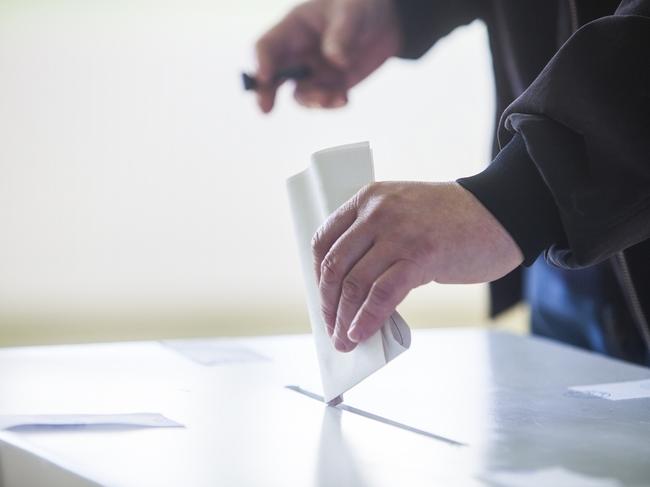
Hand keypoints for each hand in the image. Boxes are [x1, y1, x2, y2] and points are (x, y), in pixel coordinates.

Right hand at [254, 0, 401, 111]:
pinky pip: (324, 101)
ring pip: (300, 94)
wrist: (385, 22)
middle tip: (265, 109)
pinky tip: (346, 99)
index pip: (268, 46)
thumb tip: (335, 60)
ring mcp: (313, 72)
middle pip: (273, 75)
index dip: (262, 61)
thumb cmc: (361, 6)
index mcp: (294, 28)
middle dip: (266, 92)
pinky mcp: (330, 86)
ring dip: (312, 101)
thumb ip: (342, 33)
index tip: (266, 77)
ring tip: (335, 97)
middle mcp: (298, 53)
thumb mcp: (352, 11)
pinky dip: (332, 104)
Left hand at [312, 181, 523, 351]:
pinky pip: (382, 294)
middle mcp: (378, 212)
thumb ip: (376, 238)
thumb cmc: (451, 221)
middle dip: (328, 303)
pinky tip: (361, 334)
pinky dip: (366, 319)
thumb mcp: (403, 213)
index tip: (323, 298)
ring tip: (344, 340)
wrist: (501, 213)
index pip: (324, 239)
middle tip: (331, 327)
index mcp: (368, 198)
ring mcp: (399, 233)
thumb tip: (351, 289)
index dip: (318, 274)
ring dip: (344, 319)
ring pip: (355, 283)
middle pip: (335, 265)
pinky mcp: (421, 256)